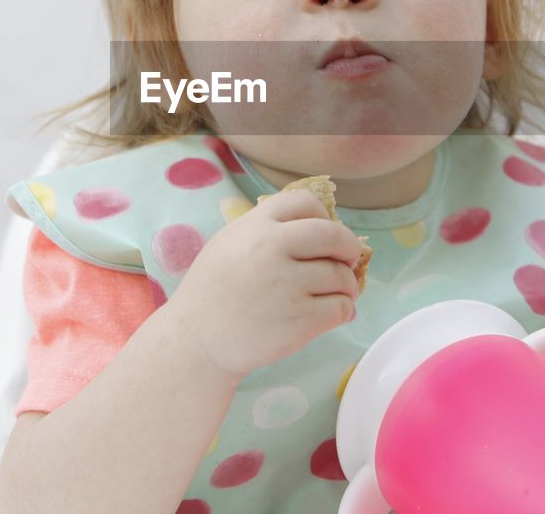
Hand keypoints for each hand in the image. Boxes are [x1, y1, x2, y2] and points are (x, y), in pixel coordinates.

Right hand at [164, 189, 364, 377]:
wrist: (196, 340)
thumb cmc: (214, 291)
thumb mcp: (230, 242)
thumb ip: (268, 229)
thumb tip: (321, 226)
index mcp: (256, 225)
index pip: (307, 202)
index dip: (324, 217)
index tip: (324, 235)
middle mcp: (272, 248)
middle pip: (335, 235)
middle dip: (349, 249)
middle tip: (346, 261)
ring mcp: (288, 284)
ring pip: (342, 276)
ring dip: (346, 286)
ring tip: (334, 294)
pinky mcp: (300, 320)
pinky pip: (342, 307)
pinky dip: (344, 310)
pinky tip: (331, 314)